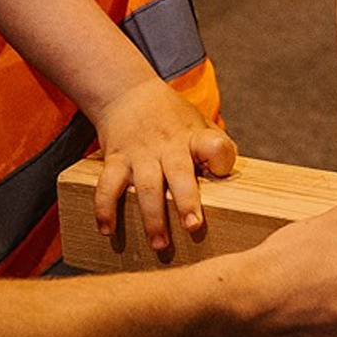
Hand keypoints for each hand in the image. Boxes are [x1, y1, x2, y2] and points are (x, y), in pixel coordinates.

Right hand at [92, 82, 237, 249]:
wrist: (128, 92)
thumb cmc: (172, 117)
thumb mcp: (198, 124)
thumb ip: (215, 149)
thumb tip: (232, 181)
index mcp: (194, 137)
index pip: (214, 144)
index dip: (220, 156)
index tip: (221, 171)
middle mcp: (168, 145)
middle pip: (179, 172)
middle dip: (186, 201)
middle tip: (193, 228)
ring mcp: (141, 153)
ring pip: (146, 185)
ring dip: (152, 217)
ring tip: (159, 244)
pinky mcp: (116, 159)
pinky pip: (108, 185)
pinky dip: (105, 208)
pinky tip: (107, 230)